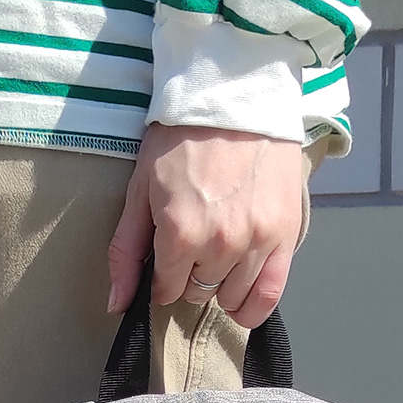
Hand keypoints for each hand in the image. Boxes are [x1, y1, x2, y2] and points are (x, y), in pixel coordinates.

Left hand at [107, 124, 304, 329]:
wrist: (235, 96)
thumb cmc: (181, 138)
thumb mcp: (140, 189)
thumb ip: (126, 250)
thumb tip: (117, 304)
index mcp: (179, 232)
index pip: (166, 289)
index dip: (162, 279)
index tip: (166, 261)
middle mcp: (220, 244)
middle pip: (198, 292)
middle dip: (190, 277)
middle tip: (193, 245)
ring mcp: (256, 241)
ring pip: (231, 297)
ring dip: (220, 285)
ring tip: (218, 256)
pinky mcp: (285, 235)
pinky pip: (269, 295)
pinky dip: (252, 306)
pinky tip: (241, 298)